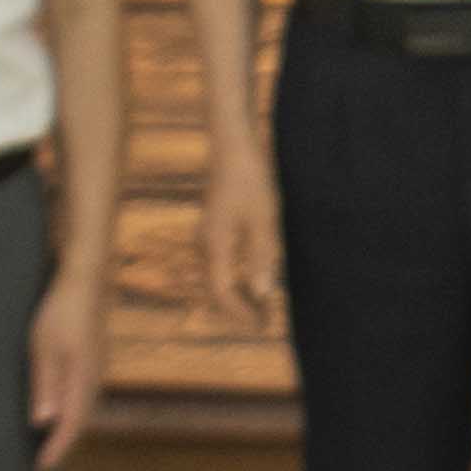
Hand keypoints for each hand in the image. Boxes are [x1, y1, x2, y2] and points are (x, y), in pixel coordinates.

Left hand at [28, 264, 108, 470]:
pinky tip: (62, 407)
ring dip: (70, 427)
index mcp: (83, 378)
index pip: (71, 424)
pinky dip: (74, 408)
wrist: (86, 279)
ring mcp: (99, 367)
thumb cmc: (60, 310)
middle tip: (43, 461)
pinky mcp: (95, 358)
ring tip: (50, 441)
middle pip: (83, 421)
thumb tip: (43, 422)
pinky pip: (87, 393)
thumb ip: (45, 385)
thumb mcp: (43, 347)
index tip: (41, 468)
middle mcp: (95, 377)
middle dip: (63, 443)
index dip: (57, 449)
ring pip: (86, 407)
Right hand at [198, 144, 285, 332]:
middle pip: (216, 289)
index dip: (241, 313)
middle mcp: (205, 244)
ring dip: (237, 294)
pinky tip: (253, 276)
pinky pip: (220, 263)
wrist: (232, 145)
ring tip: (261, 306)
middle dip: (239, 309)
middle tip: (266, 322)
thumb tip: (263, 294)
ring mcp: (206, 235)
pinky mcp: (214, 226)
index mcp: (214, 245)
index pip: (222, 293)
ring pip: (217, 277)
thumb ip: (262, 257)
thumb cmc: (250, 179)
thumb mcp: (264, 219)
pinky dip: (235, 277)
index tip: (264, 326)